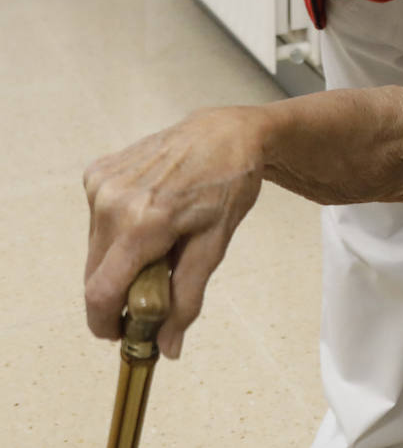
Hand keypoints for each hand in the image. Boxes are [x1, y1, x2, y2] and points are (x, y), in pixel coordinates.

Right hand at [84, 107, 267, 357]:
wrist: (228, 132)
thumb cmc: (229, 184)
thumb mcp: (216, 244)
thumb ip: (187, 298)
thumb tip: (166, 349)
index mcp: (143, 221)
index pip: (100, 294)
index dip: (106, 324)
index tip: (123, 333)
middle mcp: (113, 201)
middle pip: (95, 275)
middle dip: (119, 292)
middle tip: (153, 286)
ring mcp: (101, 183)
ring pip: (95, 250)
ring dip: (119, 260)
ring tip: (159, 242)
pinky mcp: (97, 173)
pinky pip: (97, 221)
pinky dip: (117, 231)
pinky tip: (149, 213)